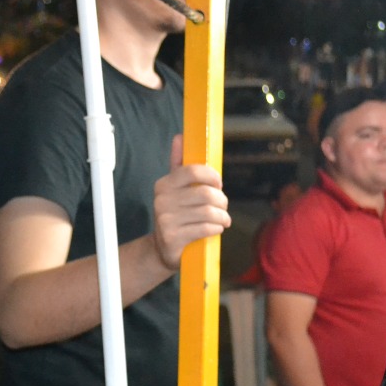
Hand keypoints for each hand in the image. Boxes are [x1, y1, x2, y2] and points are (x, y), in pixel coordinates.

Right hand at [151, 135, 230, 269]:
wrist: (162, 249)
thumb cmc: (175, 215)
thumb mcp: (175, 190)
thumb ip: (179, 164)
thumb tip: (180, 136)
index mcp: (164, 184)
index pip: (193, 171)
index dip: (212, 177)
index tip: (218, 185)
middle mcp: (162, 200)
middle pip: (206, 194)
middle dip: (222, 201)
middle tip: (223, 207)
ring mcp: (166, 219)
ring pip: (209, 212)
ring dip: (222, 217)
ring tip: (222, 219)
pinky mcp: (173, 237)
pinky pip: (205, 228)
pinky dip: (216, 229)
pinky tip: (215, 229)